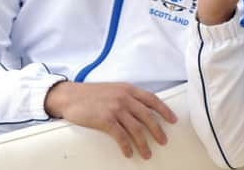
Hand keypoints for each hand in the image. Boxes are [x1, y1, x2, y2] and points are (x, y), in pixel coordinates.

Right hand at [44, 81, 176, 158]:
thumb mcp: (114, 89)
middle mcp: (125, 98)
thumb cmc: (92, 94)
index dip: (164, 110)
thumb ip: (128, 96)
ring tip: (147, 154)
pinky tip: (129, 153)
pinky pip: (121, 136)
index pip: (152, 99)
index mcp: (129, 89)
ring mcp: (115, 109)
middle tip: (164, 141)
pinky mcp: (105, 120)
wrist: (70, 96)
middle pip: (148, 116)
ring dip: (144, 143)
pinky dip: (127, 146)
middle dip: (158, 130)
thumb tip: (142, 109)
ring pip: (136, 129)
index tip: (173, 120)